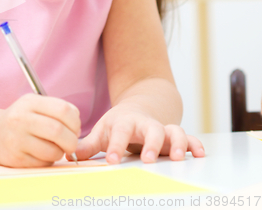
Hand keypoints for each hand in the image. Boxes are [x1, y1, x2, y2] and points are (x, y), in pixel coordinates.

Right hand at [0, 93, 80, 167]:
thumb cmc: (22, 119)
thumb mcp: (35, 105)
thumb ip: (56, 110)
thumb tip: (76, 125)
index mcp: (29, 102)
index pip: (63, 109)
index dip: (75, 121)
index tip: (75, 127)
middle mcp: (21, 119)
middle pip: (58, 131)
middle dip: (72, 140)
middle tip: (72, 142)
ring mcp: (17, 139)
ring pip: (53, 151)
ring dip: (60, 152)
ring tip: (55, 147)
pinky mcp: (17, 158)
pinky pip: (44, 162)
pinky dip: (49, 159)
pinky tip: (42, 152)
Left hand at [66, 105, 204, 164]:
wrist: (138, 107)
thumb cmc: (118, 124)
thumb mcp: (102, 131)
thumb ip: (88, 145)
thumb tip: (68, 154)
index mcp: (125, 123)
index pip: (120, 133)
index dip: (116, 146)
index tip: (112, 161)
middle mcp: (145, 125)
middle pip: (150, 130)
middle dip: (149, 144)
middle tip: (147, 159)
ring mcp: (162, 129)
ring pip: (173, 131)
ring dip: (177, 143)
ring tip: (177, 157)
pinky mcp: (175, 136)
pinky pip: (188, 137)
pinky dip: (195, 144)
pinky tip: (200, 154)